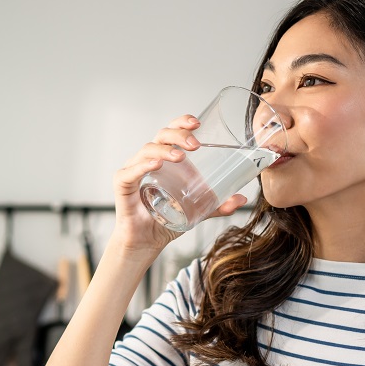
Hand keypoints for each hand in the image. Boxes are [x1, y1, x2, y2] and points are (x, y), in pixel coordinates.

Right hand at [108, 114, 248, 256]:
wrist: (146, 243)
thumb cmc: (165, 221)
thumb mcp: (197, 210)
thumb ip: (217, 205)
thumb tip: (242, 199)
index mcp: (165, 160)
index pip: (171, 132)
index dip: (182, 123)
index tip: (197, 123)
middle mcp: (148, 161)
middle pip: (160, 136)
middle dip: (178, 135)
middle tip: (195, 144)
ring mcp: (134, 171)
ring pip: (147, 150)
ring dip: (164, 150)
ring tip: (180, 157)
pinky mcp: (122, 185)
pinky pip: (130, 171)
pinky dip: (142, 165)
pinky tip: (156, 164)